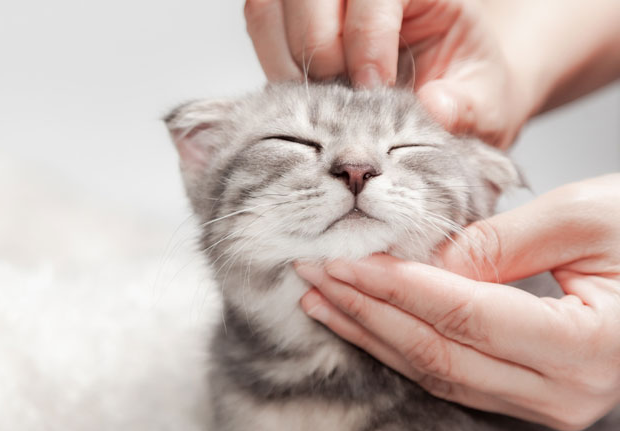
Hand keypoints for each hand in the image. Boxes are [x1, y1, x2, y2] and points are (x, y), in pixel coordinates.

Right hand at [243, 0, 529, 146]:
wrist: (440, 92)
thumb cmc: (459, 93)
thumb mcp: (483, 104)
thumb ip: (465, 107)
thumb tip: (434, 108)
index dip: (366, 40)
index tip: (372, 92)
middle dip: (318, 49)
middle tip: (338, 99)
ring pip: (270, 4)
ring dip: (285, 58)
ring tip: (317, 99)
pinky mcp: (286, 11)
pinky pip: (259, 21)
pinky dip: (271, 60)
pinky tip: (300, 92)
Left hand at [294, 174, 619, 430]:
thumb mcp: (589, 216)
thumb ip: (499, 242)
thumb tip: (417, 262)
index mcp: (591, 345)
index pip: (464, 315)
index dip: (394, 287)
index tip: (338, 260)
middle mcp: (569, 392)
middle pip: (438, 354)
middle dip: (365, 313)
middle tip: (308, 276)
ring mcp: (552, 406)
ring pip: (437, 374)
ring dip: (372, 335)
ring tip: (319, 300)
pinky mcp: (535, 400)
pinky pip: (453, 379)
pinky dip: (402, 349)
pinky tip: (364, 324)